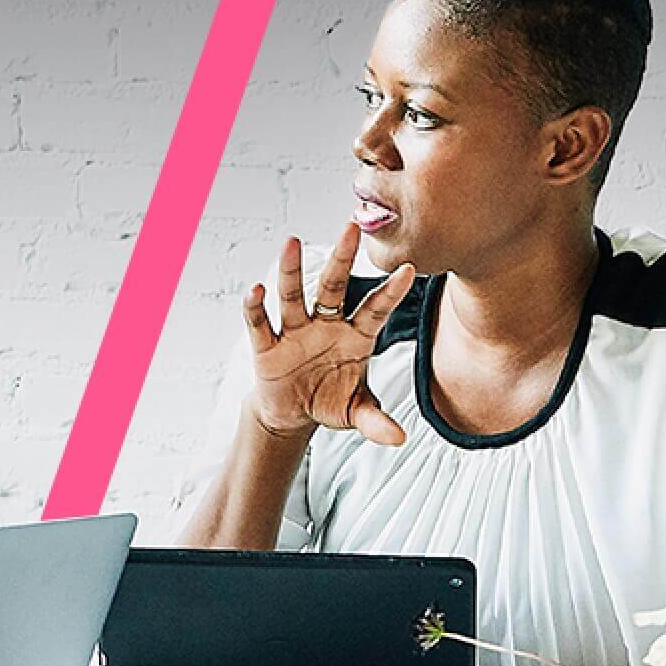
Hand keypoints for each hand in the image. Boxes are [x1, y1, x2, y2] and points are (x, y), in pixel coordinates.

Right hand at [240, 221, 419, 446]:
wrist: (293, 414)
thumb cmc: (329, 400)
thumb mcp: (355, 412)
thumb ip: (376, 421)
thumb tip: (399, 438)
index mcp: (355, 336)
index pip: (376, 309)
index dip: (391, 291)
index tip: (409, 269)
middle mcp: (325, 325)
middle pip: (334, 287)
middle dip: (342, 259)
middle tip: (351, 228)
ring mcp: (295, 332)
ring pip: (293, 295)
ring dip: (291, 270)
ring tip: (290, 242)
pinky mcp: (267, 346)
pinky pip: (261, 323)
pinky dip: (256, 308)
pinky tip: (255, 290)